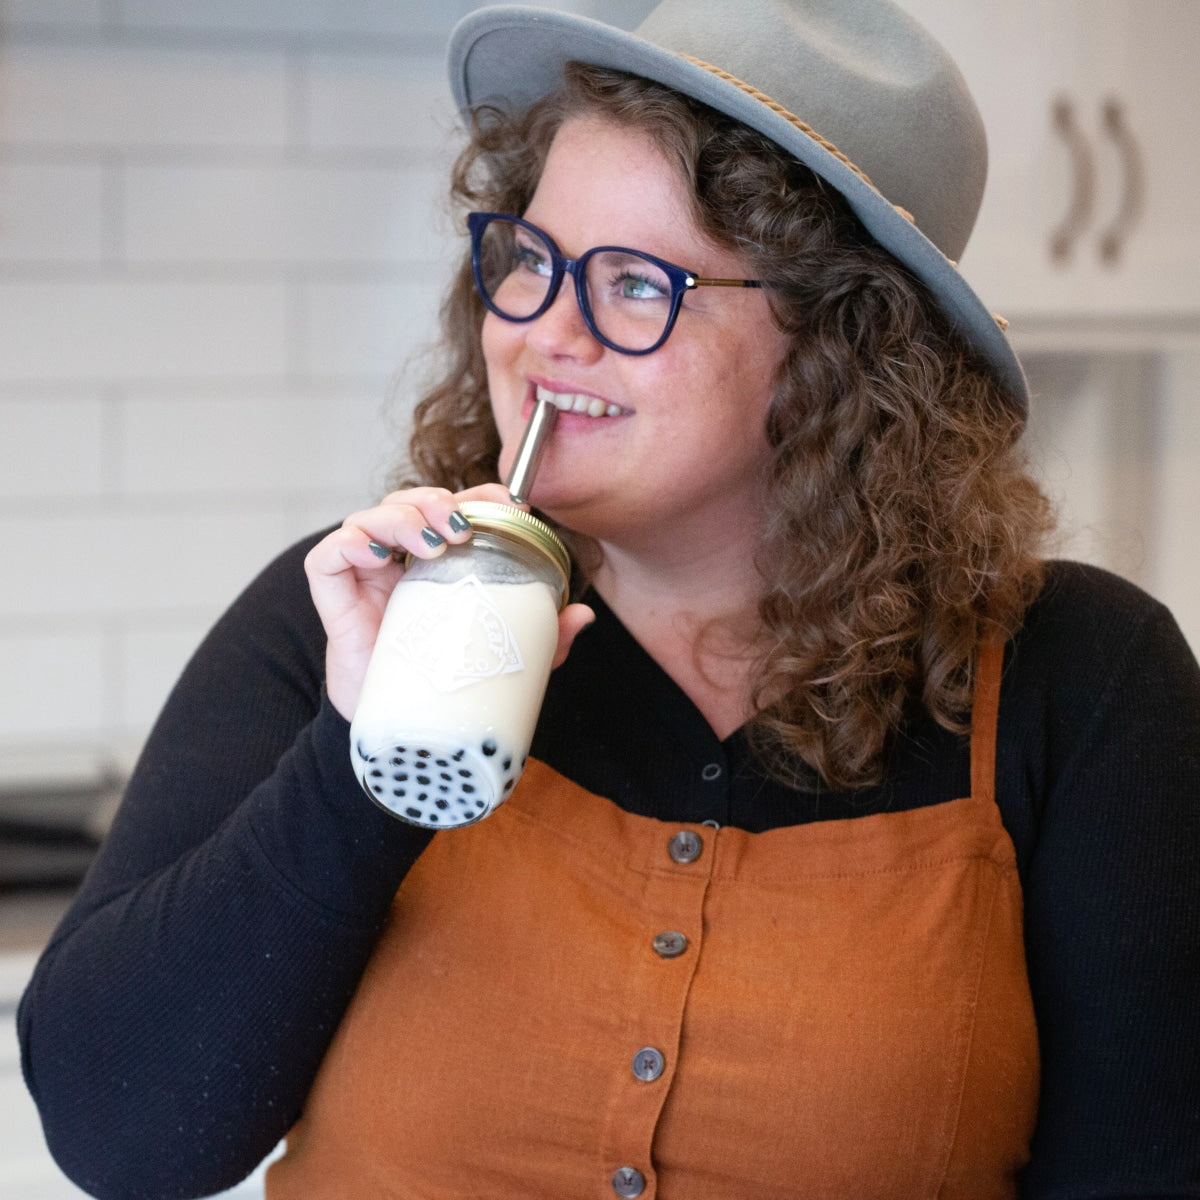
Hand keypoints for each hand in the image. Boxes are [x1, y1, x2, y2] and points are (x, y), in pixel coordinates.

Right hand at [304, 484, 593, 719]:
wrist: (397, 732)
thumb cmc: (443, 681)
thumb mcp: (500, 655)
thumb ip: (540, 636)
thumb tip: (584, 616)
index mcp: (438, 561)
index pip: (454, 507)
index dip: (478, 495)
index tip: (508, 504)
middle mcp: (399, 558)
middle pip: (410, 502)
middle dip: (436, 500)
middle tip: (461, 525)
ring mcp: (363, 575)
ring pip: (370, 517)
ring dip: (400, 517)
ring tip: (429, 543)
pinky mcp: (332, 597)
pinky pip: (327, 557)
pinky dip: (349, 544)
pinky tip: (376, 556)